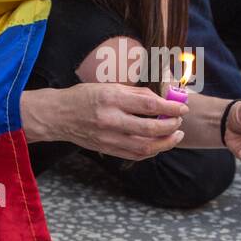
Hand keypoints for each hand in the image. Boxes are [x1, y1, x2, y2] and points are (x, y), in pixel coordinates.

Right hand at [23, 84, 185, 159]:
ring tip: (175, 135)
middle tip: (179, 121)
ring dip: (165, 142)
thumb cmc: (83, 97)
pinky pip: (135, 154)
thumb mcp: (108, 86)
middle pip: (150, 128)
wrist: (58, 116)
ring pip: (145, 146)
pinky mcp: (107, 149)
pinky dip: (151, 151)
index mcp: (112, 98)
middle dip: (171, 126)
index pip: (149, 105)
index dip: (170, 107)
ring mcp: (108, 137)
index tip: (182, 107)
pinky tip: (159, 144)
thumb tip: (160, 98)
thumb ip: (135, 93)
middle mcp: (111, 119)